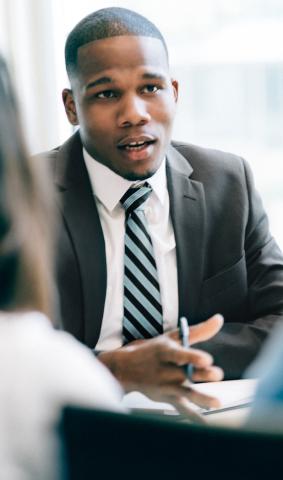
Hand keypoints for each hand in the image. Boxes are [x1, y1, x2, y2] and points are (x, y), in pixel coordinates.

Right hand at [98, 314, 223, 419]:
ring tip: (217, 403)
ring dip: (202, 398)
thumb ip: (198, 331)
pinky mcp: (166, 398)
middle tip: (217, 374)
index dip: (192, 357)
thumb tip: (219, 320)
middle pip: (186, 373)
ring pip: (186, 394)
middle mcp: (165, 370)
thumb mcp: (172, 337)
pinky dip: (193, 416)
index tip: (206, 359)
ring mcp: (165, 386)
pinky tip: (205, 422)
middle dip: (202, 375)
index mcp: (164, 352)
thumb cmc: (152, 351)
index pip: (179, 354)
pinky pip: (181, 409)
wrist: (125, 369)